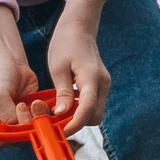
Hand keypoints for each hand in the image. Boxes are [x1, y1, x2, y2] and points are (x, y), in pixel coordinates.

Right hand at [0, 4, 33, 159]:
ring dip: (35, 120)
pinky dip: (44, 115)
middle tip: (21, 107)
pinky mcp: (31, 118)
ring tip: (31, 103)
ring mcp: (16, 126)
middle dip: (21, 128)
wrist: (11, 64)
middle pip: (12, 144)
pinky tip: (38, 102)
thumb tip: (21, 128)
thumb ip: (6, 114)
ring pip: (29, 136)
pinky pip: (42, 126)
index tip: (7, 127)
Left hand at [43, 0, 110, 133]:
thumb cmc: (65, 44)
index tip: (61, 132)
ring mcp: (103, 85)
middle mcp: (103, 83)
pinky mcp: (100, 86)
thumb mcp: (58, 67)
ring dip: (78, 117)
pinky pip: (92, 105)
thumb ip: (62, 92)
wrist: (79, 28)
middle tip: (55, 122)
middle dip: (77, 123)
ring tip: (57, 113)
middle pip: (95, 116)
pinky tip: (64, 104)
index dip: (75, 124)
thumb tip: (62, 114)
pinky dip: (80, 110)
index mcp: (92, 77)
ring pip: (95, 112)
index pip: (88, 109)